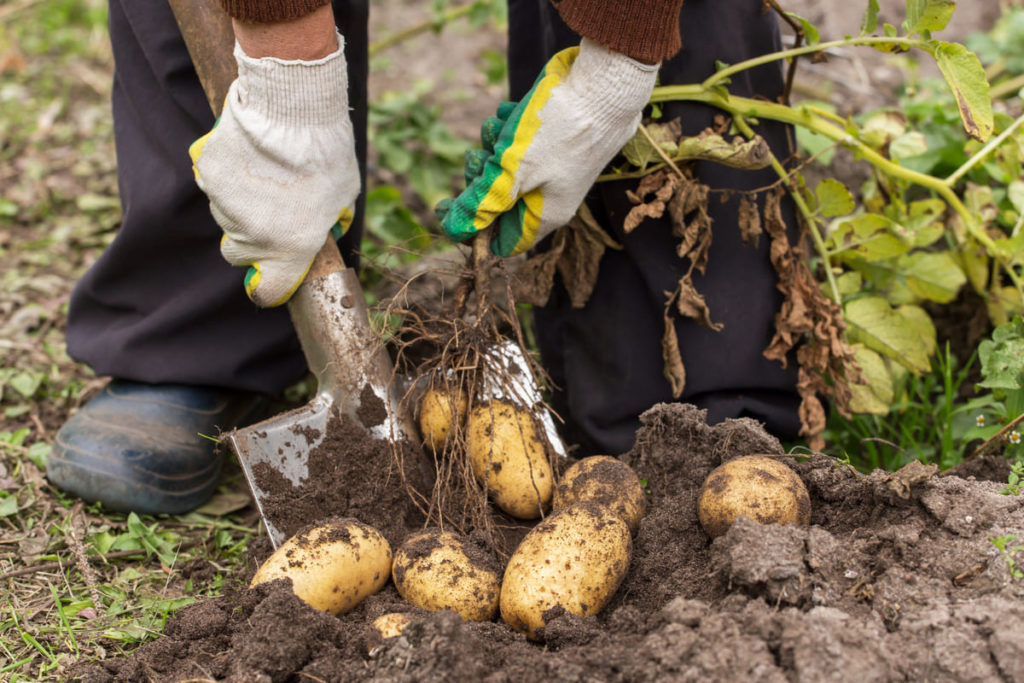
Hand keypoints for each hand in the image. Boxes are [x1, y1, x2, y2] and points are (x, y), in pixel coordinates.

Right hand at [189, 33, 358, 306]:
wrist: (292, 108)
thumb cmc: (326, 153)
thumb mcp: (344, 197)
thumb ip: (330, 223)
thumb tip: (326, 230)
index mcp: (288, 249)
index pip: (266, 292)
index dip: (268, 288)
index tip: (270, 280)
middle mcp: (252, 235)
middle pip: (238, 253)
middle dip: (252, 241)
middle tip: (272, 213)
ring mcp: (224, 205)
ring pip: (225, 216)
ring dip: (241, 205)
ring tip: (265, 173)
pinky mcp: (207, 174)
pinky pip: (214, 184)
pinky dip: (227, 176)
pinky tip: (249, 155)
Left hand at [436, 39, 657, 256]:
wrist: (605, 84)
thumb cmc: (559, 132)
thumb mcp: (512, 171)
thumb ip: (482, 202)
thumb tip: (454, 229)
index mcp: (545, 215)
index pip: (501, 242)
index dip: (473, 229)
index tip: (450, 205)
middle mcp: (550, 196)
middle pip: (499, 202)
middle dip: (481, 178)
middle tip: (477, 157)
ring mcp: (554, 168)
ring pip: (506, 167)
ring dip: (493, 146)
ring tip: (499, 127)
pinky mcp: (554, 141)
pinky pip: (519, 141)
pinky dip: (510, 127)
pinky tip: (514, 111)